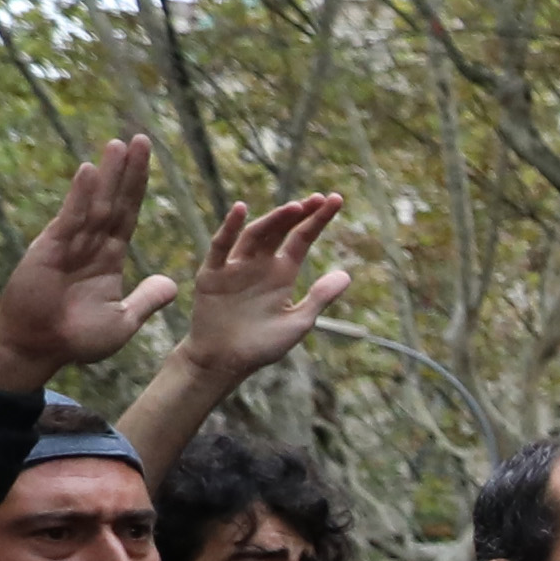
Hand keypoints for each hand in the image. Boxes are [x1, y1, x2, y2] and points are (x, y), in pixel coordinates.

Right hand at [0, 136, 178, 392]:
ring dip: (108, 174)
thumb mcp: (124, 320)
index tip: (150, 161)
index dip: (139, 188)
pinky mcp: (50, 249)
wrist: (40, 349)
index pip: (128, 215)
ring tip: (120, 143)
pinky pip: (71, 218)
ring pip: (94, 203)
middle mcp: (90, 244)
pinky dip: (81, 196)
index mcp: (109, 257)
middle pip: (115, 200)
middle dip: (129, 170)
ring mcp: (69, 243)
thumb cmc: (76, 338)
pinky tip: (91, 172)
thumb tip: (172, 282)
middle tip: (142, 138)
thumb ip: (147, 299)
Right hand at [173, 190, 351, 384]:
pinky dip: (229, 228)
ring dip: (273, 220)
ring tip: (294, 208)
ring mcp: (235, 266)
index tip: (335, 199)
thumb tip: (347, 275)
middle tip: (319, 199)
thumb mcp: (299, 322)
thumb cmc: (262, 345)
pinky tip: (240, 210)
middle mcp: (260, 264)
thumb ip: (320, 298)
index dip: (317, 220)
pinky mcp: (212, 274)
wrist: (225, 362)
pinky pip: (220, 247)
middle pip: (280, 231)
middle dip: (298, 214)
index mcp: (283, 273)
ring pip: (255, 235)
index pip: (302, 239)